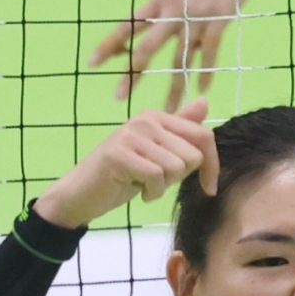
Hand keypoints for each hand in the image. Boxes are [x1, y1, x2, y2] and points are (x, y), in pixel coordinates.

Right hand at [33, 104, 218, 228]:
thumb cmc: (122, 176)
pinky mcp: (120, 153)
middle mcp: (145, 120)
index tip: (208, 187)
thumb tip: (205, 102)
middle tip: (155, 180)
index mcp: (157, 117)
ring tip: (143, 184)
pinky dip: (151, 193)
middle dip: (179, 178)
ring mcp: (132, 134)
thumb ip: (180, 132)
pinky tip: (137, 190)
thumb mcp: (158, 155)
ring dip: (163, 187)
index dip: (212, 165)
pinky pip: (156, 177)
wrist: (82, 193)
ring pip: (175, 167)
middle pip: (192, 155)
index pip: (203, 136)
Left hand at [89, 0, 263, 109]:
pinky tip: (201, 89)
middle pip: (148, 46)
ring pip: (180, 58)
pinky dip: (205, 71)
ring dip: (174, 87)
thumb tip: (163, 29)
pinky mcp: (219, 20)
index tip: (92, 62)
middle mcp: (173, 9)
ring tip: (168, 110)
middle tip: (119, 96)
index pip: (129, 25)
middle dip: (132, 72)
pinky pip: (209, 52)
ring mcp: (196, 16)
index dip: (110, 44)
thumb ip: (168, 6)